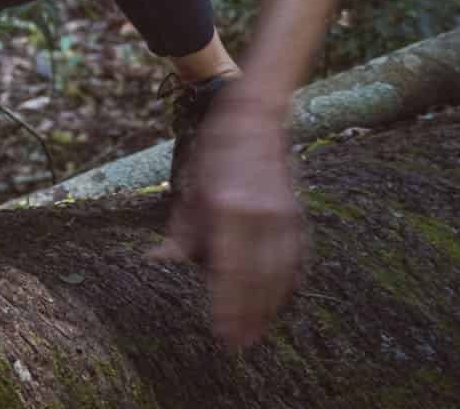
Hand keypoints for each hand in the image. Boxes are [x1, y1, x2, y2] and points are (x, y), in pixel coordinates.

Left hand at [150, 90, 301, 348]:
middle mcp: (261, 215)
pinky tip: (278, 304)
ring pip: (280, 274)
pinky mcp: (298, 215)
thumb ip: (181, 233)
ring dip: (269, 308)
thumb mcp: (189, 189)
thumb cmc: (215, 152)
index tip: (220, 334)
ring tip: (255, 333)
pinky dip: (287, 286)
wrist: (256, 116)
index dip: (227, 306)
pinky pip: (296, 260)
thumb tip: (161, 264)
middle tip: (237, 345)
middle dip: (248, 316)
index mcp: (229, 207)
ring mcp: (284, 216)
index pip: (229, 270)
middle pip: (257, 279)